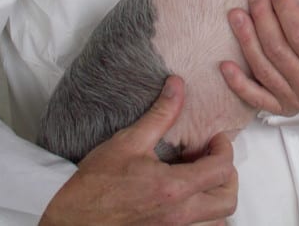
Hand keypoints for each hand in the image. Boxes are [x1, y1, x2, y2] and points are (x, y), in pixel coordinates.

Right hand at [40, 76, 236, 225]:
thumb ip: (160, 114)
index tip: (214, 140)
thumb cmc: (95, 183)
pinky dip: (203, 216)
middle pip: (227, 200)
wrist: (71, 216)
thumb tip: (177, 86)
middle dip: (227, 175)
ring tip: (200, 180)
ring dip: (216, 198)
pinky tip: (186, 198)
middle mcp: (178, 215)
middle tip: (212, 159)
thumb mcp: (129, 142)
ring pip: (217, 221)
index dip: (223, 149)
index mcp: (173, 188)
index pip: (221, 169)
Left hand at [221, 0, 298, 114]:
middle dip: (262, 16)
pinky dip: (238, 83)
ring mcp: (295, 100)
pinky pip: (255, 97)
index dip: (286, 10)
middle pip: (278, 49)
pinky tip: (225, 64)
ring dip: (246, 40)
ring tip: (236, 14)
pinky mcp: (282, 108)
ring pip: (263, 68)